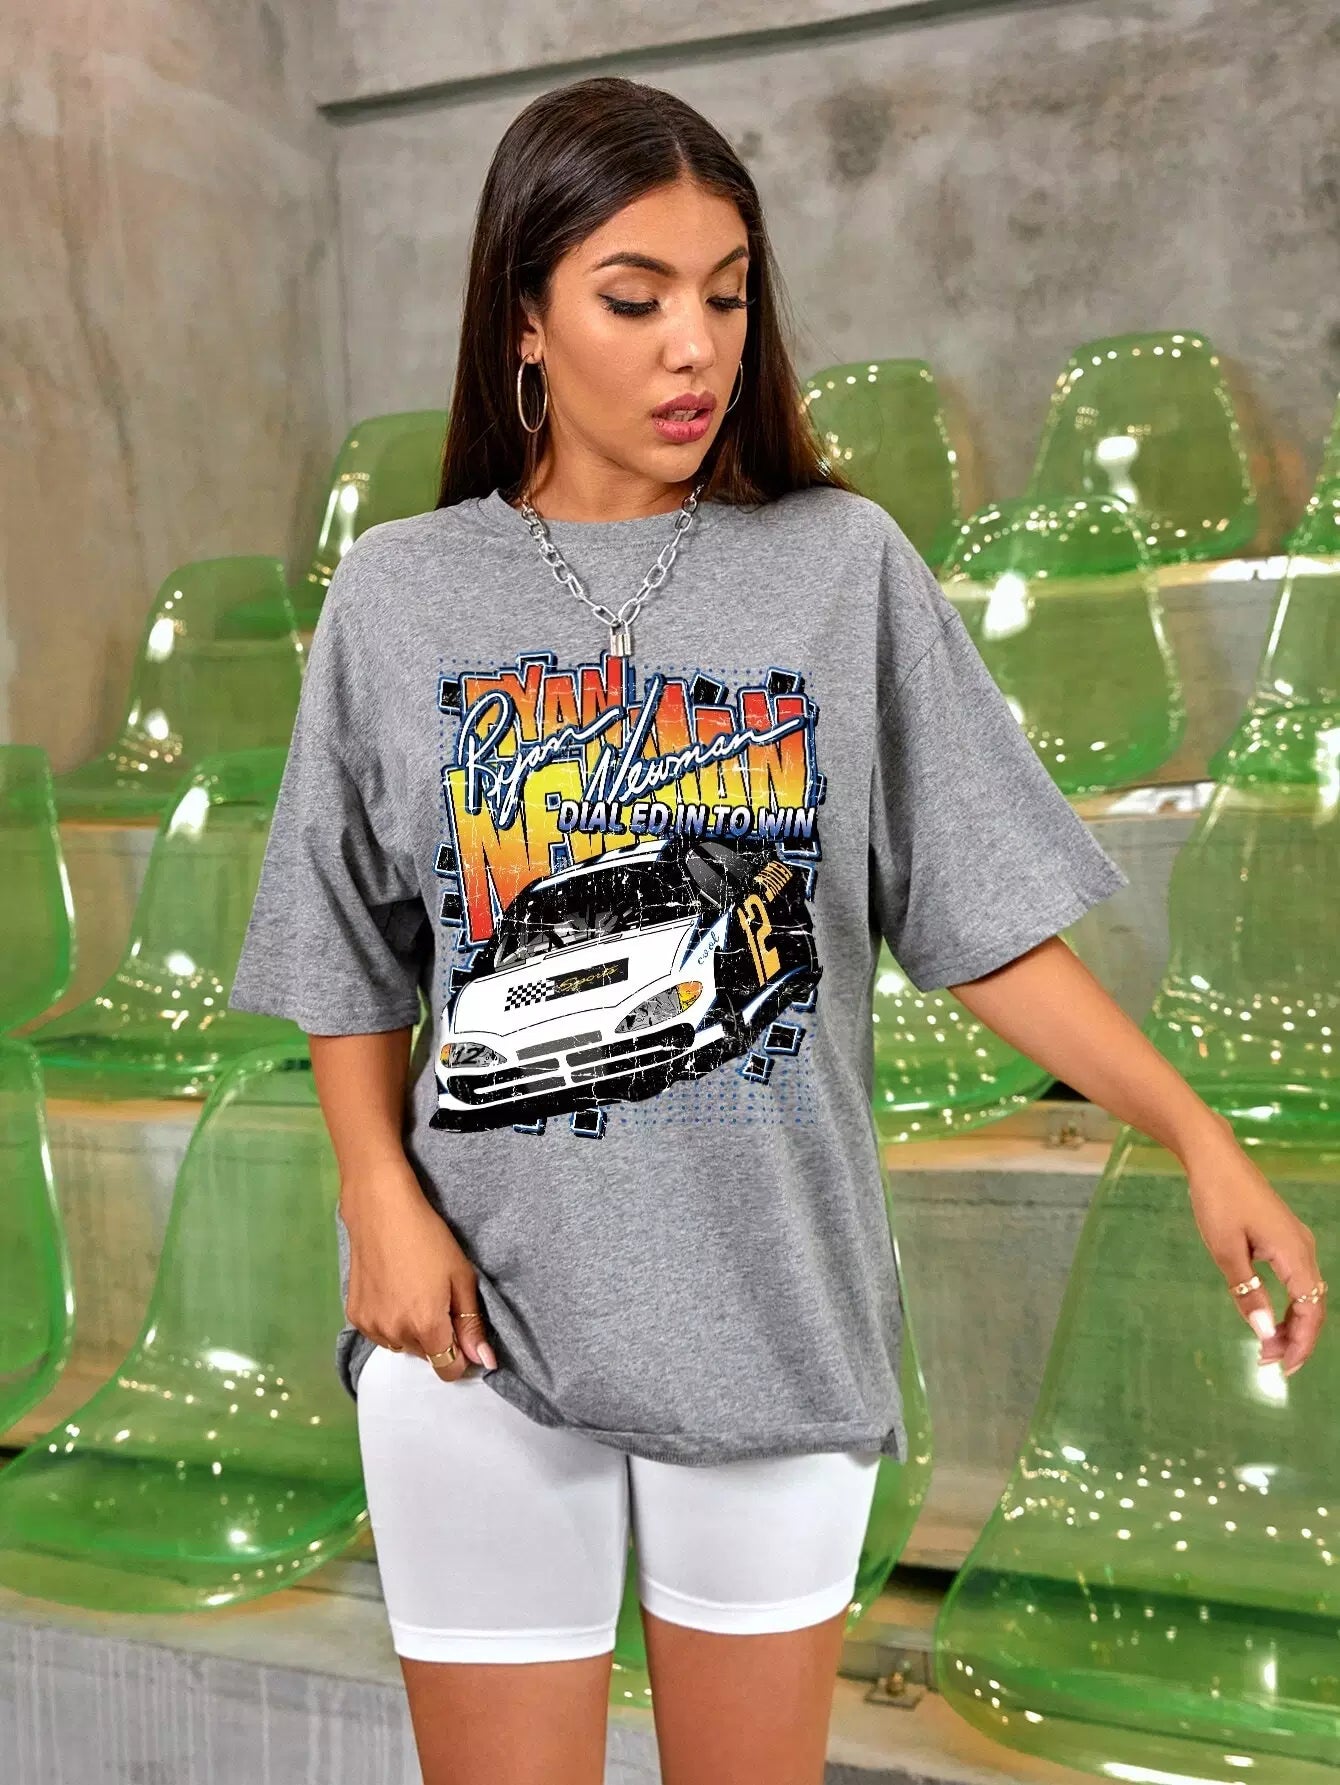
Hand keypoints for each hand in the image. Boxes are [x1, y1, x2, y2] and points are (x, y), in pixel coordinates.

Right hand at [340, 1160, 498, 1380]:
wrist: (381, 1211)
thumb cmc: (429, 1238)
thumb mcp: (461, 1277)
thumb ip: (471, 1324)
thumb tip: (484, 1361)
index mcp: (426, 1325)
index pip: (448, 1369)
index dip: (461, 1356)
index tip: (462, 1332)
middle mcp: (396, 1333)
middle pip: (425, 1356)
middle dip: (437, 1337)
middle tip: (438, 1299)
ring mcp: (371, 1326)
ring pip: (402, 1346)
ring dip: (412, 1331)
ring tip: (413, 1293)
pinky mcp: (355, 1316)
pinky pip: (380, 1334)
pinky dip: (390, 1322)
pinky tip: (393, 1291)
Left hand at [1182, 1128, 1325, 1376]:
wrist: (1214, 1157)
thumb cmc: (1217, 1200)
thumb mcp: (1226, 1250)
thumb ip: (1246, 1292)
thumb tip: (1264, 1334)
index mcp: (1295, 1253)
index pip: (1310, 1310)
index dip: (1300, 1343)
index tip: (1281, 1368)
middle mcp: (1303, 1248)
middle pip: (1313, 1305)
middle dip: (1295, 1338)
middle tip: (1268, 1363)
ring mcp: (1295, 1241)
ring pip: (1305, 1293)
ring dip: (1290, 1322)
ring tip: (1266, 1347)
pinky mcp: (1283, 1236)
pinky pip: (1295, 1278)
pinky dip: (1286, 1302)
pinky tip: (1267, 1314)